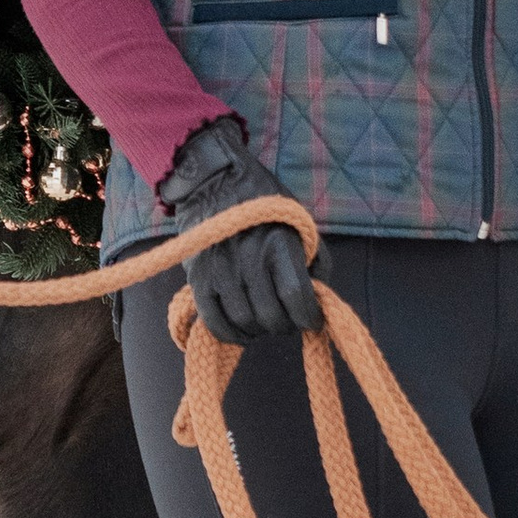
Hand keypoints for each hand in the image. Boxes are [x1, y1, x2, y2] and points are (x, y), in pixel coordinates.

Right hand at [157, 115, 318, 342]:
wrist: (212, 182)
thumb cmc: (264, 204)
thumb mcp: (301, 224)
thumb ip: (316, 262)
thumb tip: (319, 299)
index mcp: (278, 245)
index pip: (297, 298)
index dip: (309, 317)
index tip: (312, 319)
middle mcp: (248, 260)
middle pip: (271, 317)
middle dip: (286, 325)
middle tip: (287, 318)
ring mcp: (220, 272)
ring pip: (245, 323)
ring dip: (260, 330)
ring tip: (265, 320)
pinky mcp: (198, 279)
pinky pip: (214, 323)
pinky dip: (231, 335)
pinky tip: (242, 331)